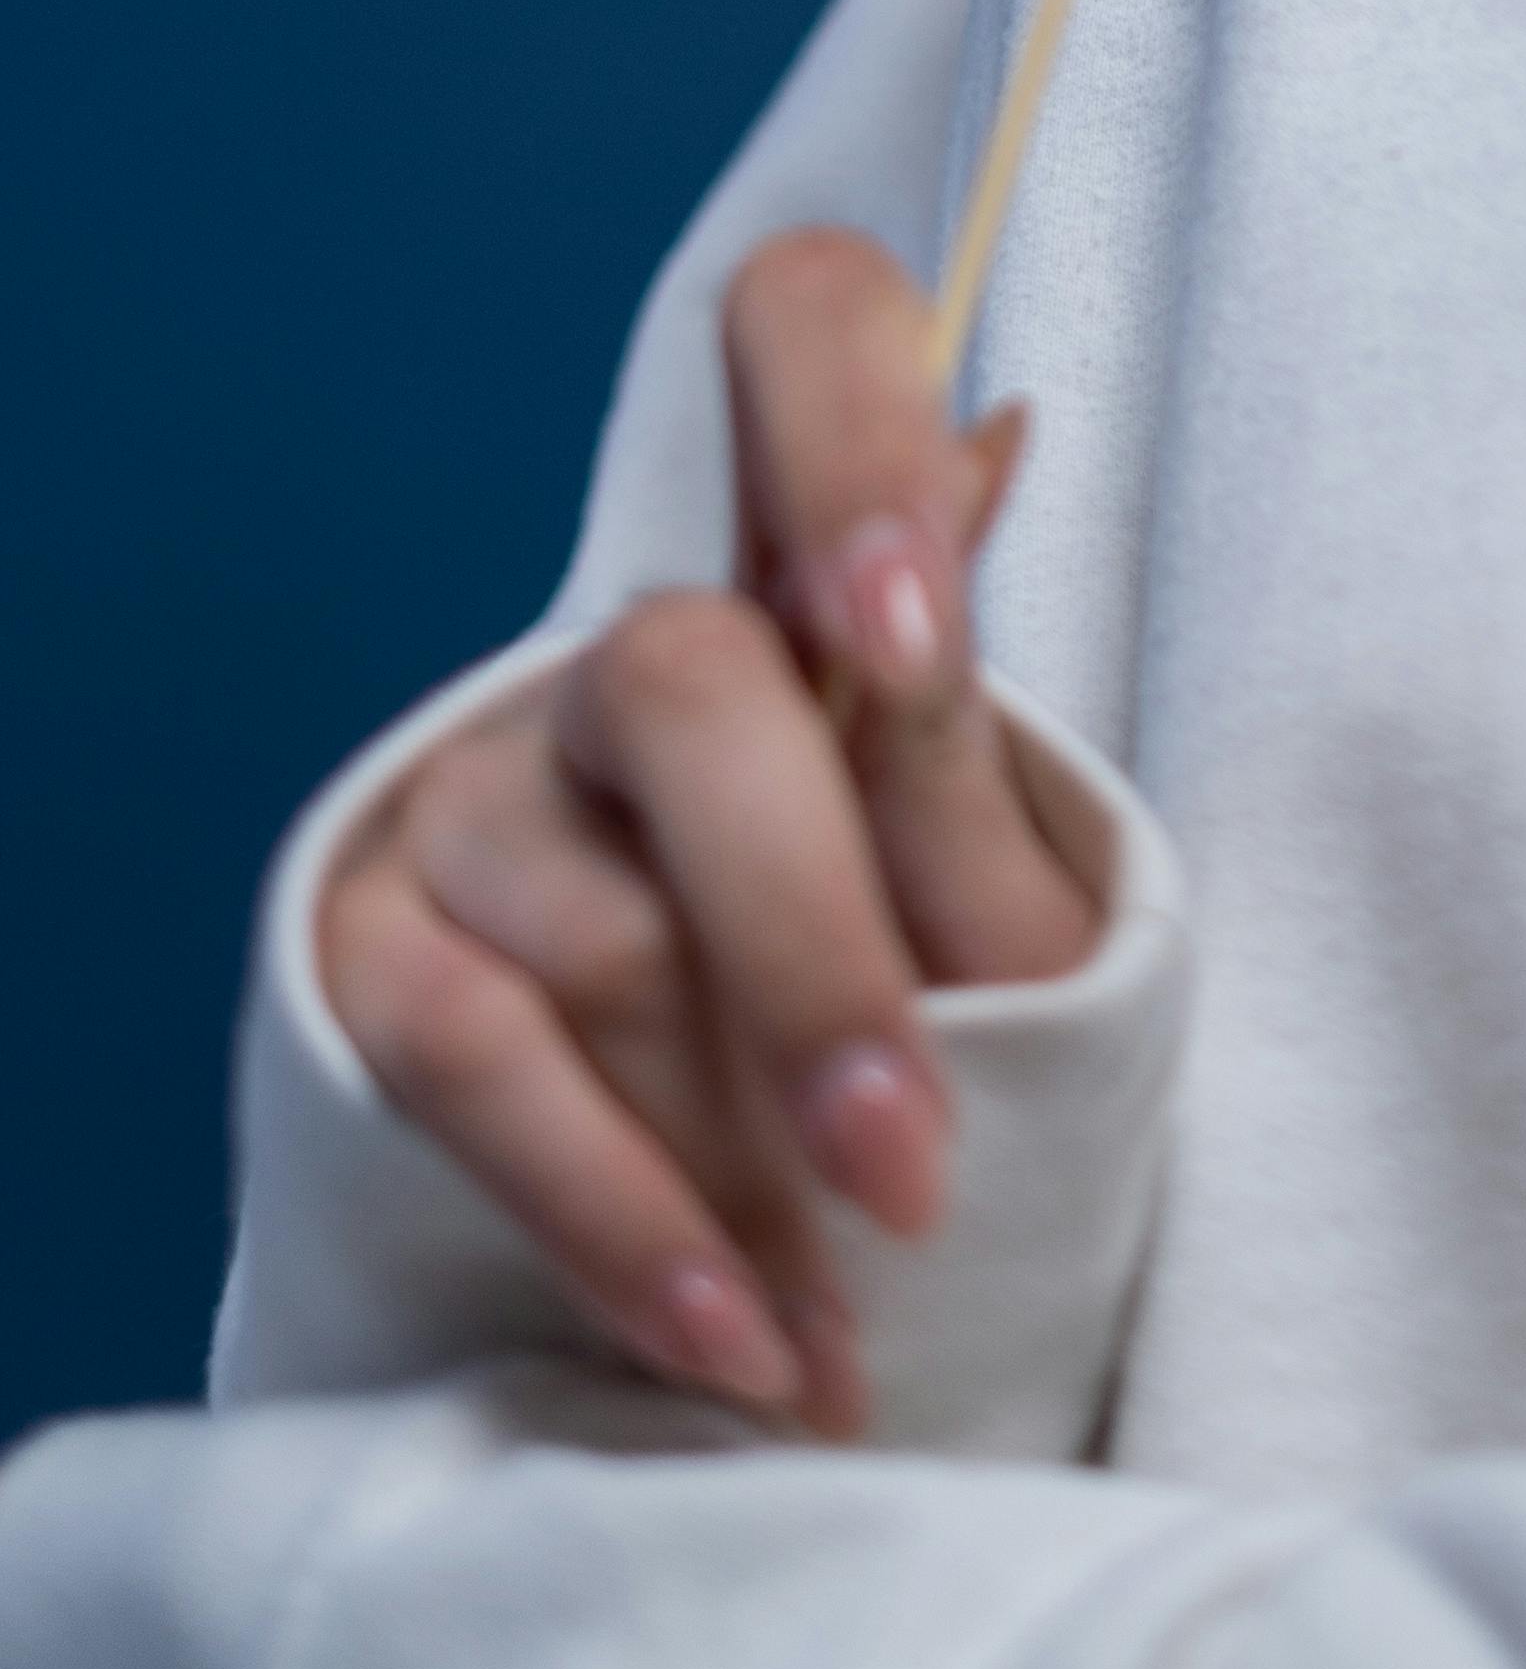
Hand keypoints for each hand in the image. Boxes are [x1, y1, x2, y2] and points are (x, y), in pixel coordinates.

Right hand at [317, 226, 1103, 1432]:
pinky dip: (617, 1220)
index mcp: (812, 567)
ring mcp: (484, 791)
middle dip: (810, 947)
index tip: (908, 638)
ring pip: (595, 927)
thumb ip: (960, 728)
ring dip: (738, 1156)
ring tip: (860, 1327)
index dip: (845, 439)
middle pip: (685, 686)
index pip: (806, 327)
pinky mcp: (372, 948)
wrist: (754, 1197)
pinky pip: (470, 1066)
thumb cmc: (910, 998)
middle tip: (912, 1165)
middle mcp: (630, 645)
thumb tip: (1010, 431)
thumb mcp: (989, 893)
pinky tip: (730, 1341)